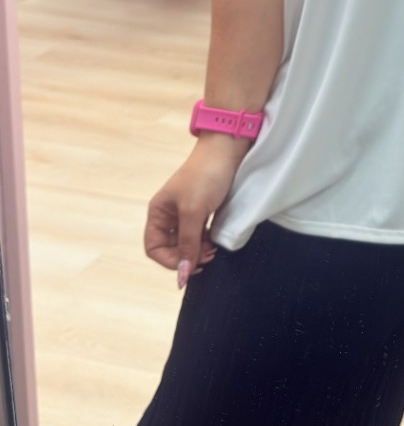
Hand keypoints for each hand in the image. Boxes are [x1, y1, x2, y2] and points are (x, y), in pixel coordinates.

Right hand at [145, 136, 245, 286]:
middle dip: (187, 257)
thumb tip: (182, 274)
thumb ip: (187, 244)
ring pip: (187, 244)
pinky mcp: (202, 212)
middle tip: (208, 257)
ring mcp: (186, 214)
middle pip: (171, 249)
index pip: (154, 248)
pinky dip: (206, 243)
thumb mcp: (193, 212)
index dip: (169, 261)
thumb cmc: (205, 176)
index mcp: (158, 213)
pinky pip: (199, 236)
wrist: (227, 151)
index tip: (189, 266)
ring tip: (213, 250)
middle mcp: (169, 215)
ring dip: (198, 252)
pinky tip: (216, 242)